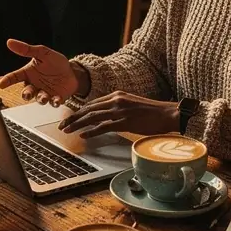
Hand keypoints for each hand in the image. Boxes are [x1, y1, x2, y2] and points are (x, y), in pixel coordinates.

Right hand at [0, 40, 81, 103]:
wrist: (72, 71)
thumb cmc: (55, 62)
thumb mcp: (42, 53)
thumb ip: (26, 49)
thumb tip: (10, 42)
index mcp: (29, 73)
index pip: (15, 77)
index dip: (7, 80)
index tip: (1, 84)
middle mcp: (35, 85)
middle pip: (27, 92)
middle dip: (26, 94)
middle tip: (27, 94)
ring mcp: (45, 92)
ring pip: (39, 99)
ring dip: (40, 99)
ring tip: (43, 97)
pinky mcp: (56, 98)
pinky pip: (54, 102)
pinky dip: (55, 102)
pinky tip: (56, 100)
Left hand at [60, 92, 177, 139]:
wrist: (167, 113)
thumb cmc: (152, 112)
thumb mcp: (131, 105)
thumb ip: (118, 108)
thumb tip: (106, 117)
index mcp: (117, 95)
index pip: (92, 103)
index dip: (79, 111)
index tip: (69, 118)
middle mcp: (116, 100)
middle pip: (88, 109)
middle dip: (73, 117)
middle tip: (62, 125)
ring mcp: (120, 110)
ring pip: (92, 116)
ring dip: (77, 124)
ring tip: (67, 130)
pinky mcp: (125, 121)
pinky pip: (103, 126)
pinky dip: (91, 131)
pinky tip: (83, 135)